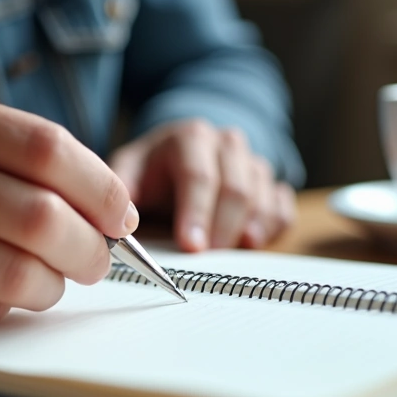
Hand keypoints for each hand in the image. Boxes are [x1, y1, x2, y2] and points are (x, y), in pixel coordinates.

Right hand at [0, 80, 136, 334]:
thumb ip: (13, 156)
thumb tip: (108, 208)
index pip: (46, 147)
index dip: (101, 188)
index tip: (122, 216)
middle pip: (41, 216)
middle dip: (88, 249)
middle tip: (94, 260)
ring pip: (18, 273)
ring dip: (50, 287)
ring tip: (44, 281)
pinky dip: (2, 310)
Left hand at [109, 119, 294, 251]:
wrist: (181, 155)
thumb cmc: (152, 170)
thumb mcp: (128, 170)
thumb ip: (120, 189)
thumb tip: (114, 218)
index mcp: (190, 138)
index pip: (198, 176)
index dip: (196, 212)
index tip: (191, 245)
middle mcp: (227, 144)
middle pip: (236, 188)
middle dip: (223, 227)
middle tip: (210, 257)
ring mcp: (252, 162)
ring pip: (263, 195)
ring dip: (250, 227)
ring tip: (236, 250)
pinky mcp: (270, 183)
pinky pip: (283, 206)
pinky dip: (274, 226)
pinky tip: (254, 240)